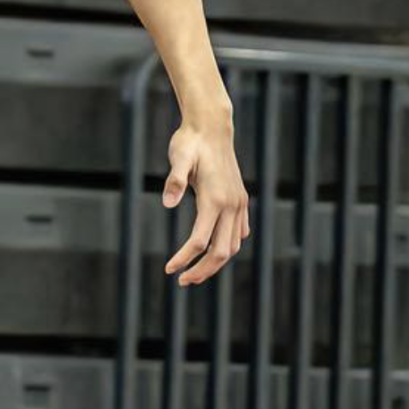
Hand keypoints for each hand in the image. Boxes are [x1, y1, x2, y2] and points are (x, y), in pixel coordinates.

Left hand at [161, 120, 248, 285]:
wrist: (211, 126)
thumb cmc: (190, 142)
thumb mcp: (178, 156)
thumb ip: (174, 180)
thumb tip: (167, 203)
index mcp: (215, 199)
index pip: (200, 241)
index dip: (184, 259)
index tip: (169, 270)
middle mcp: (231, 204)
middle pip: (220, 251)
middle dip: (202, 270)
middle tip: (182, 281)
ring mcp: (239, 202)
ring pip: (233, 245)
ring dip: (216, 262)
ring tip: (195, 272)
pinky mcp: (240, 198)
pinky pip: (240, 231)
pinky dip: (229, 246)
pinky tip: (216, 250)